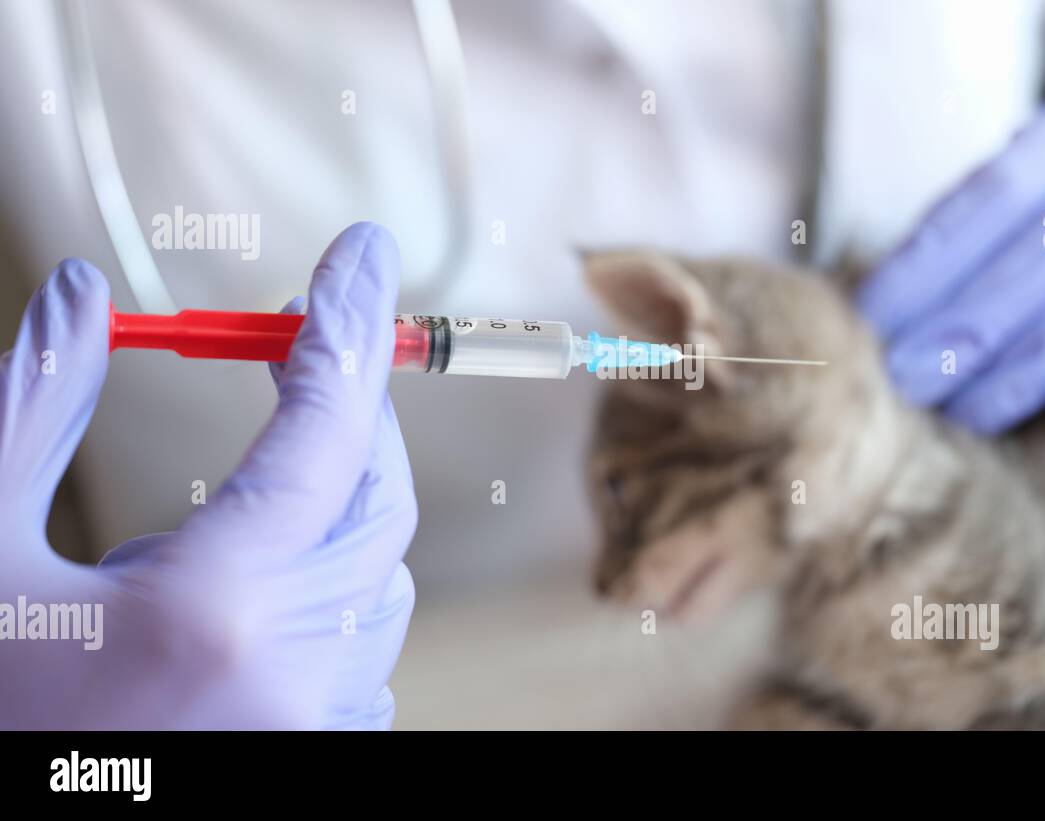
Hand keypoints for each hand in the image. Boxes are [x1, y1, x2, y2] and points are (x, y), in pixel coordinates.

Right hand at [0, 222, 416, 728]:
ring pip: (379, 577)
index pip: (325, 429)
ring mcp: (316, 728)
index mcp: (212, 611)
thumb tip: (85, 296)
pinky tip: (254, 594)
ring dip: (335, 506)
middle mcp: (292, 673)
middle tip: (291, 357)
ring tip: (248, 491)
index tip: (361, 253)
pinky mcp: (319, 759)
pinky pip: (361, 652)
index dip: (346, 325)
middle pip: (376, 499)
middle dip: (344, 416)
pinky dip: (329, 593)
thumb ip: (29, 414)